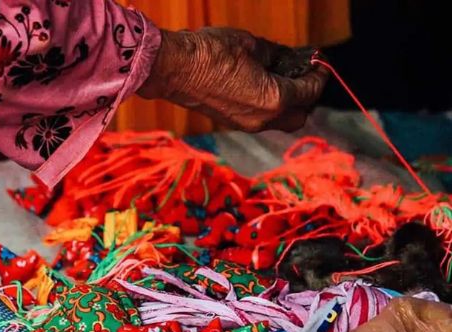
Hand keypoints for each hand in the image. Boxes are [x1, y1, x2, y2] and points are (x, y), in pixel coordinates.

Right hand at [137, 28, 328, 131]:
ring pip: (280, 121)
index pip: (310, 91)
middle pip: (300, 116)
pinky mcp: (230, 122)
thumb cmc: (210, 53)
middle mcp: (263, 119)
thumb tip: (288, 59)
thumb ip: (277, 55)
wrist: (174, 68)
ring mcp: (245, 124)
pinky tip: (263, 86)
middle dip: (308, 96)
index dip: (319, 74)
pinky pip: (261, 120)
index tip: (319, 61)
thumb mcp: (252, 45)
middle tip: (306, 74)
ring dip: (288, 104)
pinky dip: (269, 107)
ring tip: (284, 79)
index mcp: (274, 99)